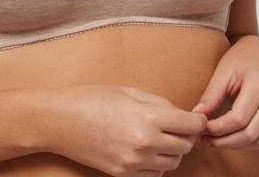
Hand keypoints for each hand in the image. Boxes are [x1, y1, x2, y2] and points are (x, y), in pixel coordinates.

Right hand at [48, 85, 206, 175]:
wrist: (60, 121)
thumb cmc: (91, 98)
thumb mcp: (128, 91)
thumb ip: (159, 102)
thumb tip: (181, 113)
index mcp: (147, 117)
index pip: (190, 125)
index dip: (198, 120)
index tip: (197, 117)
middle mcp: (144, 142)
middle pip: (185, 145)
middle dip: (187, 134)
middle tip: (179, 124)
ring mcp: (134, 162)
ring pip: (173, 163)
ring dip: (173, 150)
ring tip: (161, 135)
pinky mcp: (124, 175)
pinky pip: (155, 174)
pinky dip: (157, 163)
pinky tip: (146, 149)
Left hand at [192, 35, 258, 149]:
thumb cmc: (240, 59)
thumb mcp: (223, 72)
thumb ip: (211, 95)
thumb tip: (197, 117)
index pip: (238, 118)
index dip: (218, 129)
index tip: (202, 130)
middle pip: (251, 133)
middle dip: (226, 141)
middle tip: (208, 140)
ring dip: (240, 146)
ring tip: (221, 140)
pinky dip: (258, 144)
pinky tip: (240, 138)